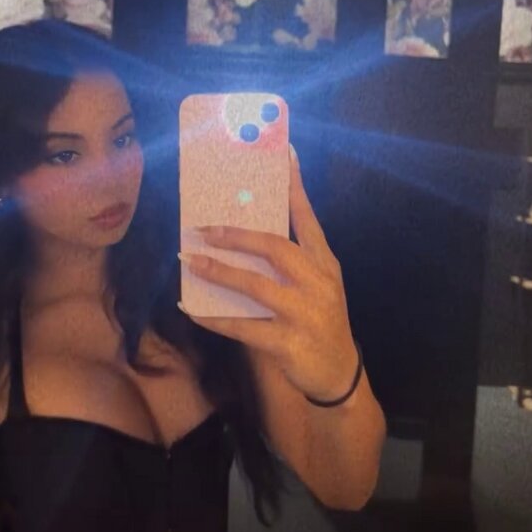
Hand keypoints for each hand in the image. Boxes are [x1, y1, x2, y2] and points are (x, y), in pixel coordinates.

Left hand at [179, 145, 357, 402]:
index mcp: (325, 264)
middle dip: (237, 236)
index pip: (308, 219)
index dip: (294, 188)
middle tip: (204, 229)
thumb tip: (247, 233)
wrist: (340, 375)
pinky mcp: (289, 343)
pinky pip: (244, 327)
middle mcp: (319, 283)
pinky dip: (215, 318)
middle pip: (276, 247)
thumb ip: (293, 261)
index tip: (283, 156)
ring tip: (191, 261)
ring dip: (220, 272)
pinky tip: (193, 310)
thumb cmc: (321, 322)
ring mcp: (306, 314)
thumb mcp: (319, 286)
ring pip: (256, 285)